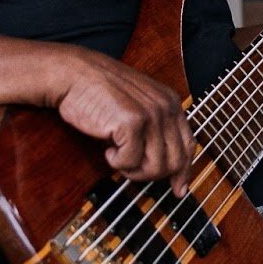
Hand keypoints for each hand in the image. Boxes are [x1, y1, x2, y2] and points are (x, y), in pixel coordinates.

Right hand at [51, 49, 195, 194]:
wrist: (73, 74)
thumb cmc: (98, 91)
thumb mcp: (137, 104)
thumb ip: (155, 127)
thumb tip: (165, 165)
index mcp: (170, 102)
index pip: (188, 144)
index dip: (184, 171)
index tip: (178, 189)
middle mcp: (166, 107)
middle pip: (176, 161)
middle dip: (152, 174)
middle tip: (131, 168)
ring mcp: (151, 115)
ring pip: (156, 167)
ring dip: (133, 170)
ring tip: (117, 155)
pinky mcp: (131, 123)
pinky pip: (131, 162)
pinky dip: (117, 162)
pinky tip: (108, 149)